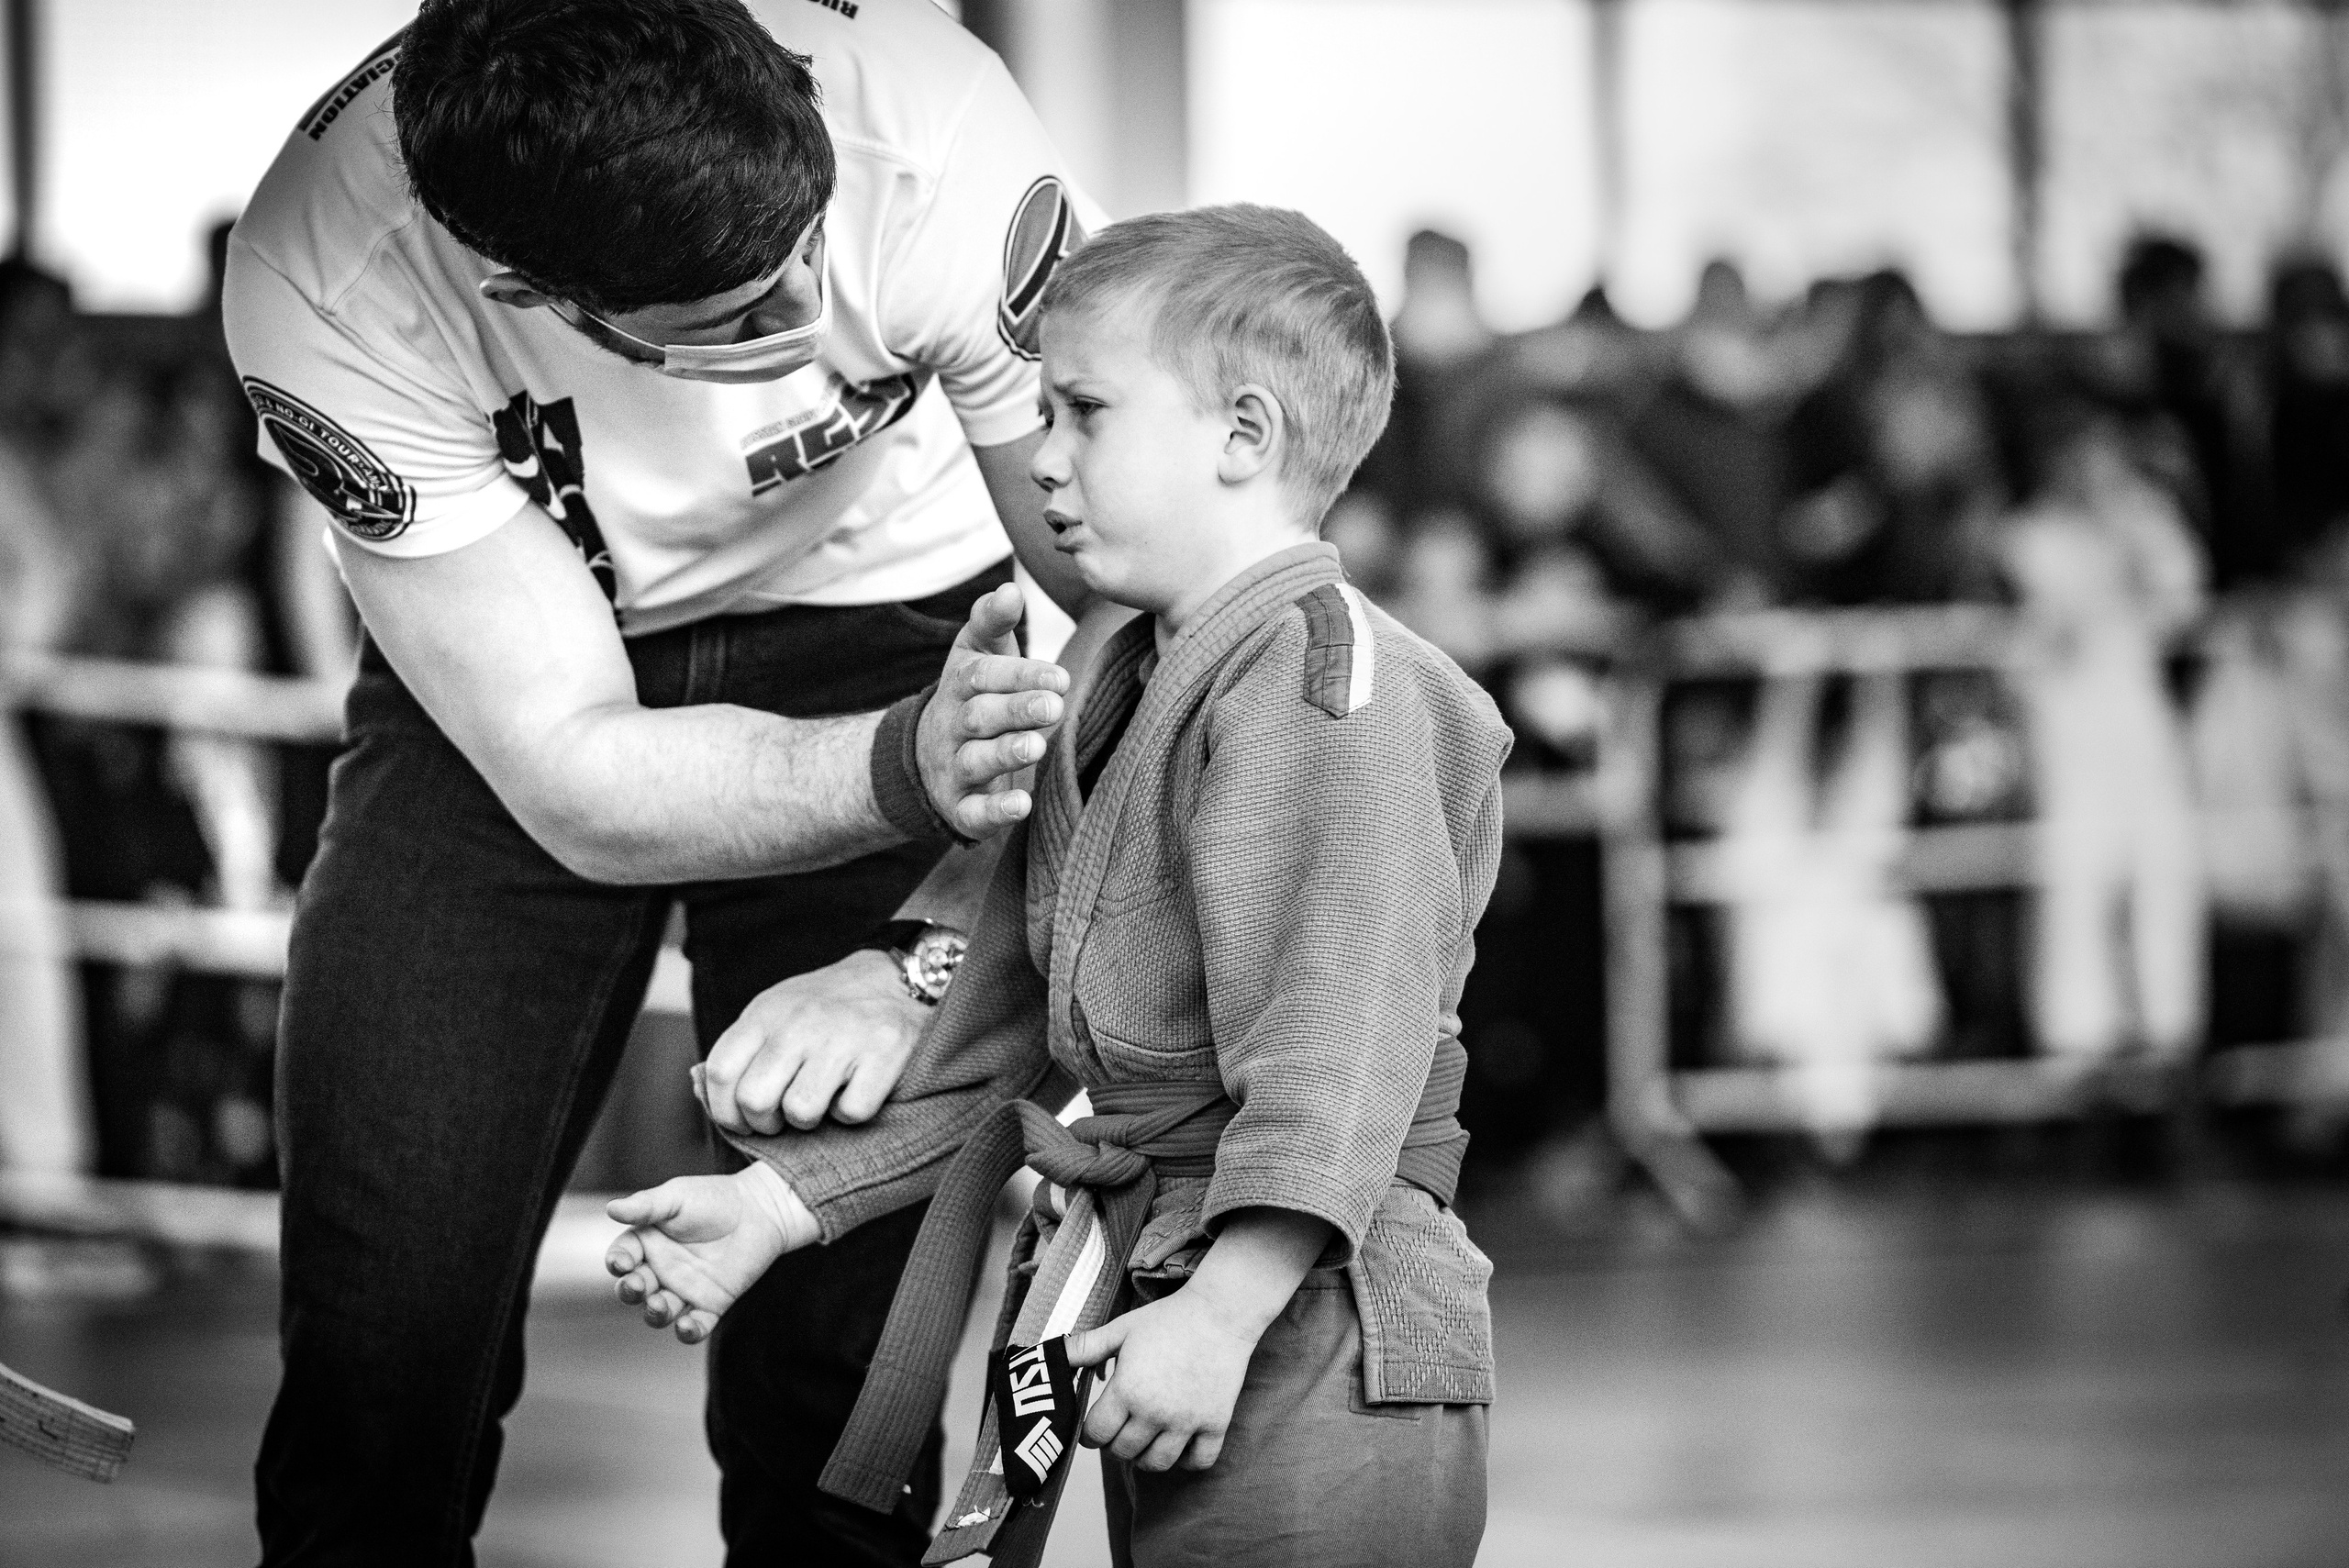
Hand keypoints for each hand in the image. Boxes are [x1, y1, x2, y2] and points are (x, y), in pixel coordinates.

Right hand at [605, 1163, 818, 1343]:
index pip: (622, 1257)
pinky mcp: (711, 1304)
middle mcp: (661, 1270)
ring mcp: (684, 1289)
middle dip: (631, 1291)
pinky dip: (689, 1332)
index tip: (623, 1262)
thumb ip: (646, 1206)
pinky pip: (696, 1326)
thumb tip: (611, 1209)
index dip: (618, 1262)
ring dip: (654, 1313)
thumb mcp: (677, 1197)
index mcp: (646, 1243)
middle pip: (634, 1290)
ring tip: (659, 1304)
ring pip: (659, 1312)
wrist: (759, 1209)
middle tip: (638, 1285)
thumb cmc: (713, 1198)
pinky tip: (687, 1326)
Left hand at [698, 949, 925, 1134]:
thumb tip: (701, 1089)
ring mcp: (842, 1038)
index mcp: (766, 1013)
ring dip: (810, 1120)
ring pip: (801, 1111)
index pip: (720, 1072)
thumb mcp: (776, 1011)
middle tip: (781, 1118)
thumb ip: (741, 1048)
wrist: (897, 978)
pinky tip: (855, 1091)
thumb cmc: (827, 1006)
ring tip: (821, 1100)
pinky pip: (852, 1112)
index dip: (723, 1111)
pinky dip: (853, 1113)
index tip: (741, 1122)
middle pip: (754, 1099)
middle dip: (764, 1124)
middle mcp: (799, 1024)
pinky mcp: (883, 1054)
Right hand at [918, 582, 1068, 837]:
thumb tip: (1009, 589)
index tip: (1060, 676)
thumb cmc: (972, 695)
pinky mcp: (960, 807)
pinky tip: (1021, 805)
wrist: (927, 755)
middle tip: (1054, 706)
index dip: (1020, 675)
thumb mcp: (976, 654)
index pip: (984, 676)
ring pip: (975, 761)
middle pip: (980, 716)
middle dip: (1017, 710)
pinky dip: (995, 811)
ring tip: (1036, 747)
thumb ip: (993, 622)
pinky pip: (973, 812)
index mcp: (960, 685)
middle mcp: (952, 725)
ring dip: (1005, 754)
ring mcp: (952, 768)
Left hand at [1064, 1285, 1260, 1472]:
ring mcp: (1187, 1421)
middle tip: (1119, 1431)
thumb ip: (1085, 1347)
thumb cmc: (1166, 1318)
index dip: (1089, 1434)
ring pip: (1157, 1464)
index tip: (1094, 1428)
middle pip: (1123, 1452)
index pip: (1096, 1434)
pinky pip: (1199, 1462)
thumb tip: (1051, 1353)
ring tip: (1145, 1440)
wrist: (1220, 1312)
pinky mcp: (1216, 1423)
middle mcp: (1155, 1412)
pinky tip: (1180, 1445)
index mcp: (1128, 1389)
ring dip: (1145, 1457)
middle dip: (1115, 1445)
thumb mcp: (1121, 1329)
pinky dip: (1187, 1461)